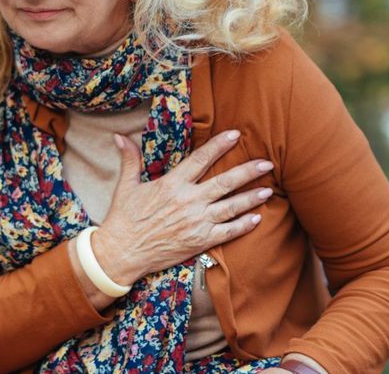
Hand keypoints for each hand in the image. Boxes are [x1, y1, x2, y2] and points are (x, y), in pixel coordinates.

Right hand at [91, 129, 272, 284]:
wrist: (122, 253)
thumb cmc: (123, 218)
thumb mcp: (126, 186)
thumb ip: (130, 159)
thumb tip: (120, 136)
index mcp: (171, 184)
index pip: (201, 159)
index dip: (220, 145)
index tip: (236, 135)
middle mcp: (188, 201)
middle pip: (225, 182)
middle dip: (248, 171)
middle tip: (267, 163)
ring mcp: (197, 222)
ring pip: (231, 207)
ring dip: (252, 198)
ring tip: (268, 189)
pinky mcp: (200, 241)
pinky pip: (228, 232)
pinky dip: (244, 225)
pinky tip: (257, 218)